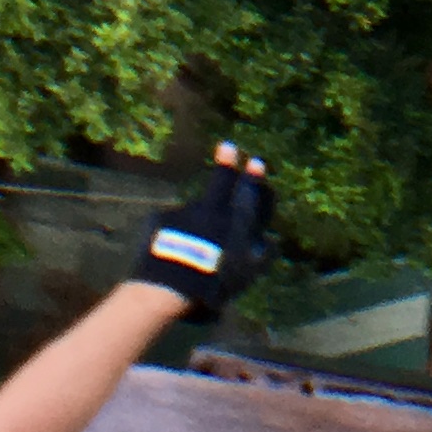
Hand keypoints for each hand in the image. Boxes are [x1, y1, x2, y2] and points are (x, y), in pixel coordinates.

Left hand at [130, 144, 275, 321]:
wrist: (170, 285)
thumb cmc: (214, 282)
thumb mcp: (246, 273)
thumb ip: (262, 254)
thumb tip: (271, 240)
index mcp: (235, 218)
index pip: (249, 190)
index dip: (253, 176)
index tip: (255, 162)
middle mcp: (212, 208)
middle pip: (221, 182)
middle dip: (226, 164)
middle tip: (227, 146)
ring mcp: (185, 211)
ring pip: (194, 211)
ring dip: (195, 220)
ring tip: (191, 248)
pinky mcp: (161, 219)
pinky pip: (172, 224)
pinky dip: (173, 234)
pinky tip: (171, 253)